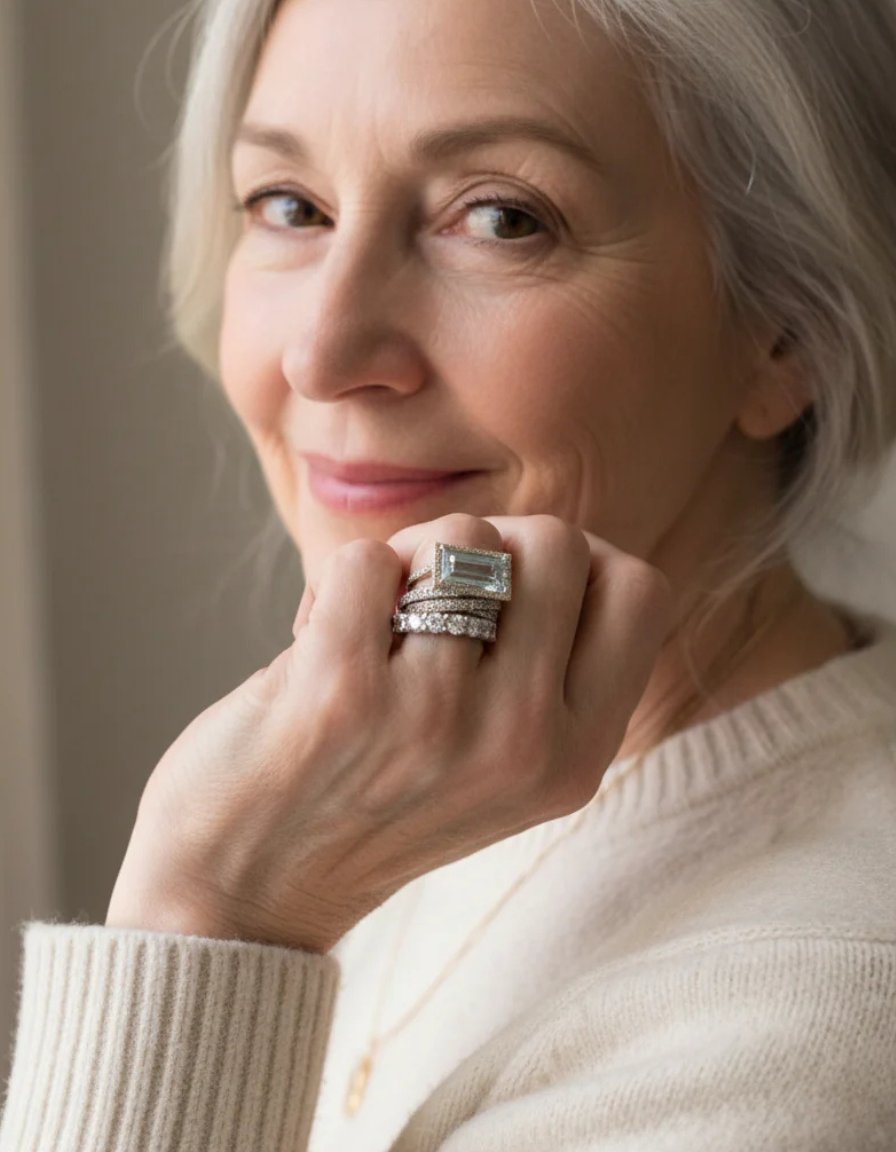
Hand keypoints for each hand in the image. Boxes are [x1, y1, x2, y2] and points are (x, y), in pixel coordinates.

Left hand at [106, 514, 671, 952]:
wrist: (249, 892)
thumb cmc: (378, 802)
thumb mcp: (506, 765)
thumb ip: (550, 668)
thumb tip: (550, 542)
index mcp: (579, 758)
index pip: (640, 591)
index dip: (584, 563)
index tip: (522, 588)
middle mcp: (524, 743)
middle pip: (557, 542)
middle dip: (493, 544)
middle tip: (438, 597)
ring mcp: (436, 720)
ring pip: (463, 536)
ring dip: (411, 557)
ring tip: (378, 617)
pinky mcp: (343, 697)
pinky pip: (368, 560)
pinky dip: (338, 580)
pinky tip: (322, 632)